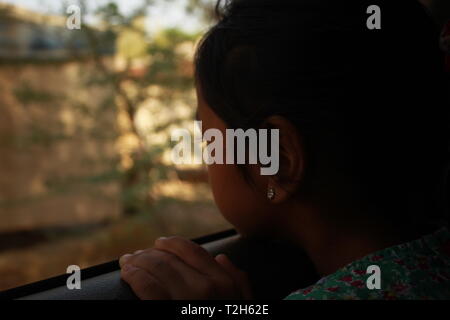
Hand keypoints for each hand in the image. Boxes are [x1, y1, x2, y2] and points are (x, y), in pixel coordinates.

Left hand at [119, 236, 252, 299]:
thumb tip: (222, 259)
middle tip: (136, 255)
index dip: (172, 244)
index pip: (193, 251)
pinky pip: (147, 286)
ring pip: (156, 268)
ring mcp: (185, 301)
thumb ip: (238, 283)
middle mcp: (206, 288)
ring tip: (127, 261)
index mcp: (224, 284)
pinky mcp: (164, 312)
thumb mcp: (243, 308)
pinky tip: (127, 273)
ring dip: (138, 261)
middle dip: (149, 253)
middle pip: (170, 259)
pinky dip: (134, 275)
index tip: (159, 244)